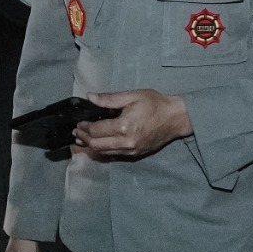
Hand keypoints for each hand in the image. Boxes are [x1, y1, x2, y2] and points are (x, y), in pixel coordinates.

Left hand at [73, 90, 190, 160]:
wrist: (175, 118)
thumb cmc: (155, 104)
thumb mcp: (132, 96)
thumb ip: (109, 99)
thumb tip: (90, 97)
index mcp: (124, 126)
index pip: (96, 131)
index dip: (84, 128)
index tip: (79, 123)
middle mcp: (126, 142)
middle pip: (97, 145)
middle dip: (84, 139)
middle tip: (77, 132)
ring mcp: (131, 150)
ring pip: (104, 152)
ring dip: (91, 146)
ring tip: (83, 139)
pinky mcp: (135, 154)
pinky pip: (114, 155)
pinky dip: (103, 150)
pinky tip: (98, 144)